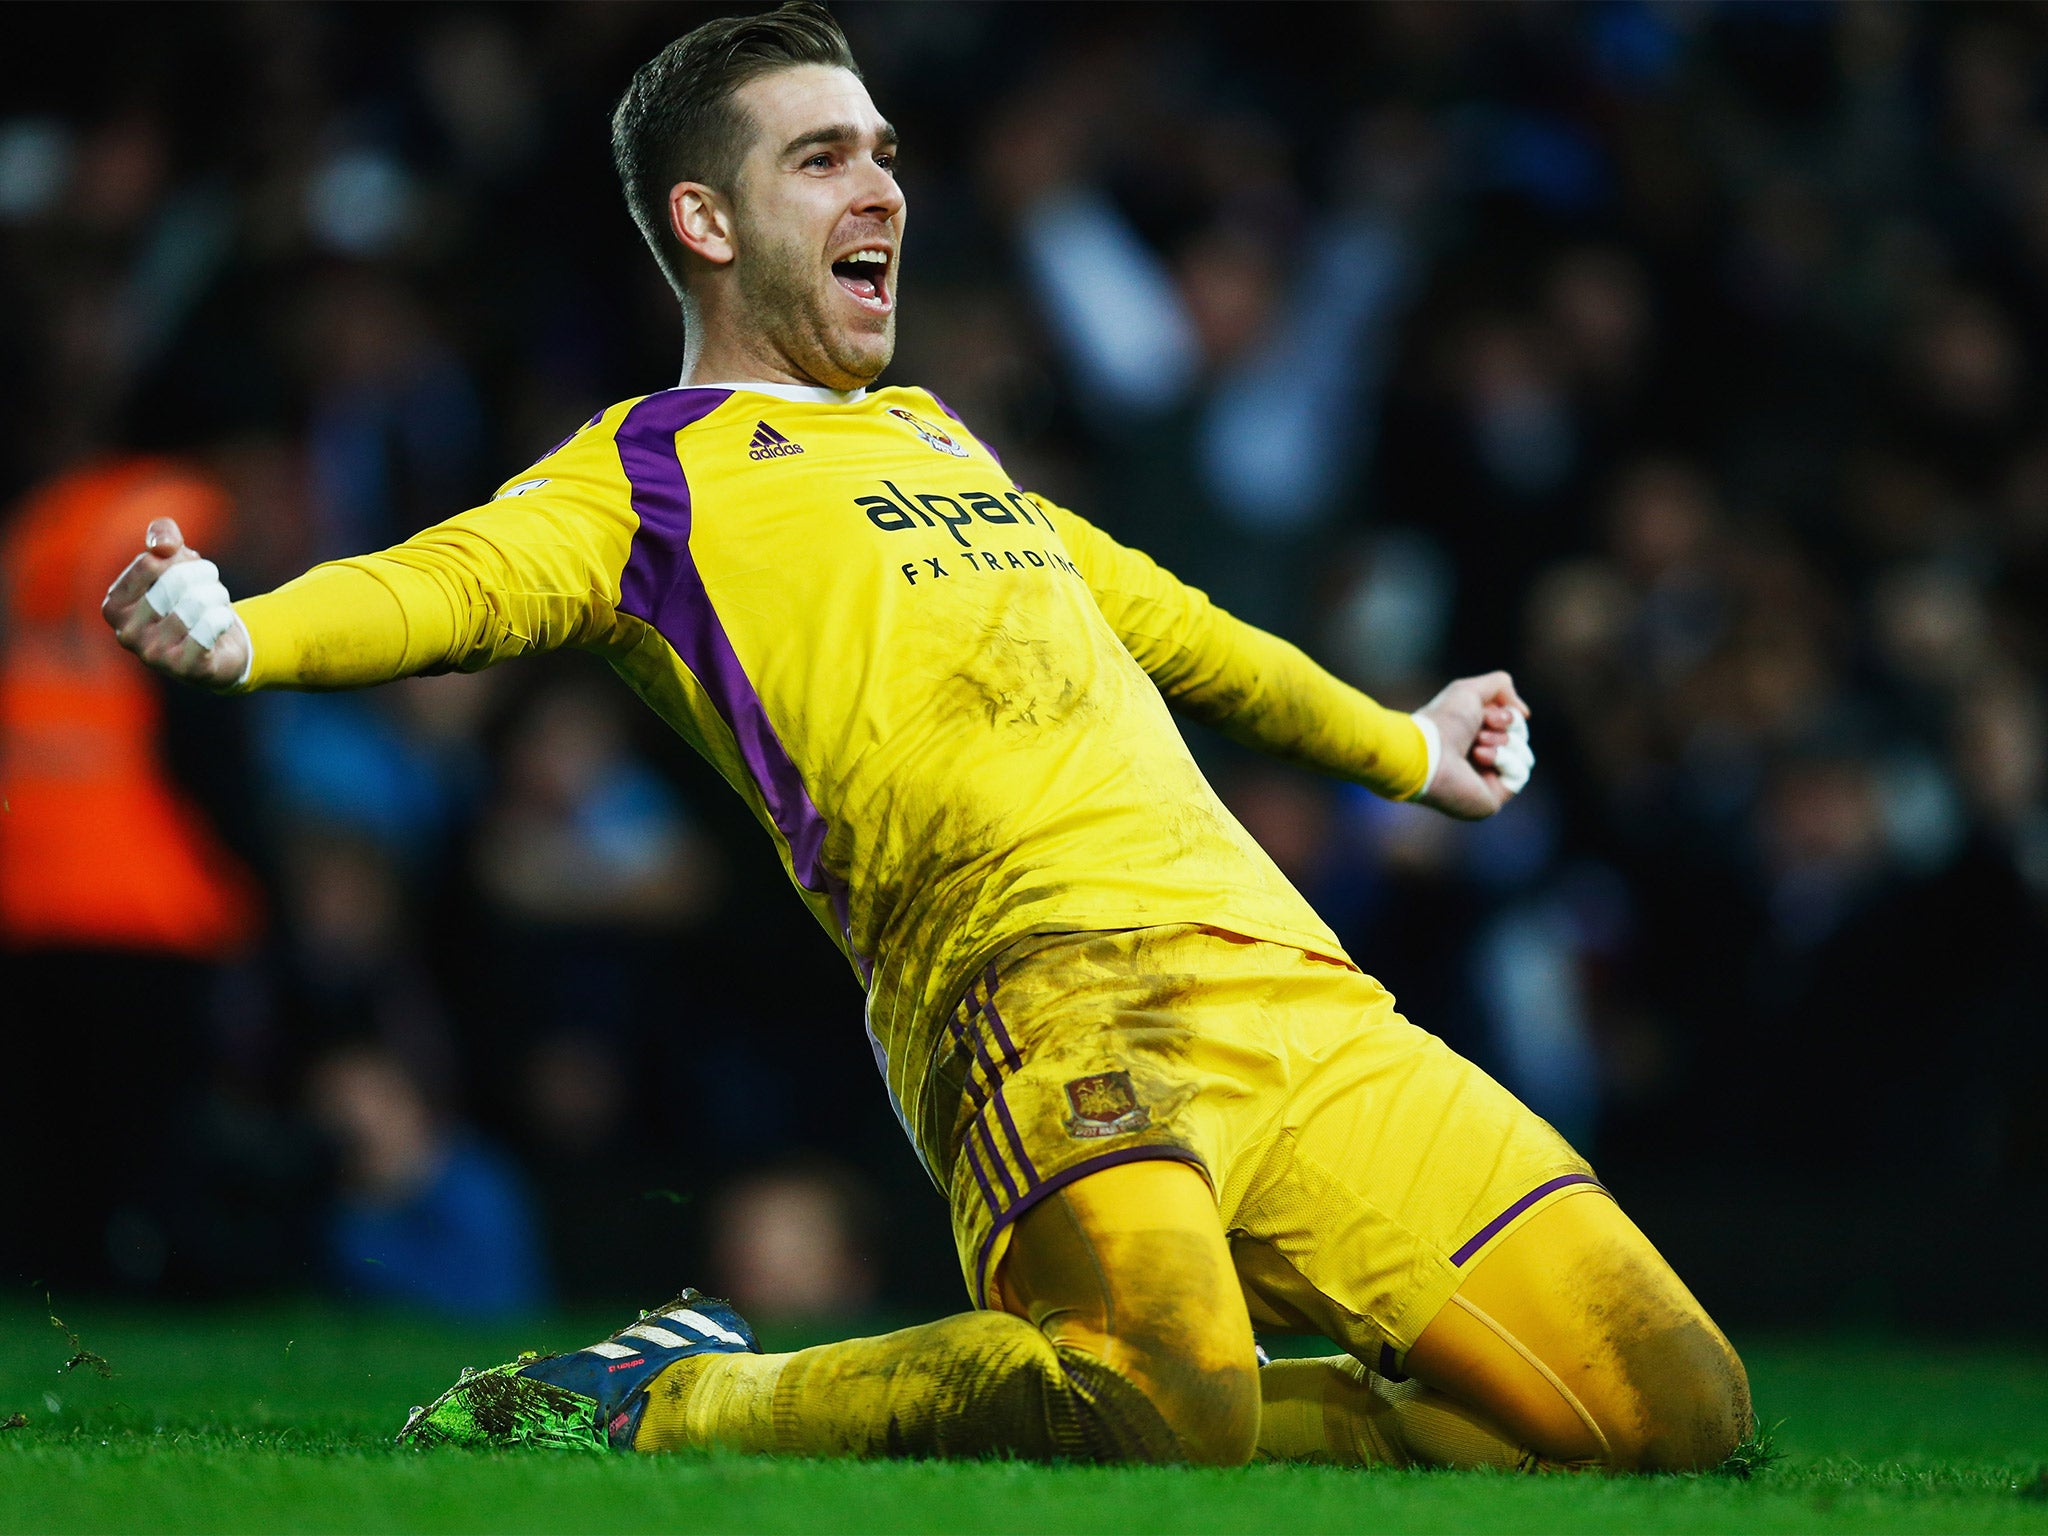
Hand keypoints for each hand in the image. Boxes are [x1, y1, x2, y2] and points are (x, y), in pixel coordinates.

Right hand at [102, 518, 249, 691]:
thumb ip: (162, 535)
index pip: (150, 563)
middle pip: (175, 582)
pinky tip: (222, 621)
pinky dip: (223, 617)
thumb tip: (164, 545)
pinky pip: (210, 628)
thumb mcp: (174, 559)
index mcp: (114, 606)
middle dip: (203, 574)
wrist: (218, 647)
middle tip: (210, 581)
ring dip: (217, 594)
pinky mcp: (184, 669)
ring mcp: (153, 654)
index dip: (180, 558)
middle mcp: (126, 633)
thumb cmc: (188, 598)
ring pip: (196, 604)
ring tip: (218, 600)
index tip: (189, 565)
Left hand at [1411, 671, 1531, 820]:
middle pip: (1520, 739)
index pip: (1511, 726)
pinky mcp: (1491, 800)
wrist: (1428, 751)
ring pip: (1524, 756)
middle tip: (1480, 731)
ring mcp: (1485, 782)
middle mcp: (1479, 761)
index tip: (1487, 714)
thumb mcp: (1471, 690)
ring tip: (1476, 746)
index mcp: (1473, 738)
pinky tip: (1481, 758)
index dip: (1507, 716)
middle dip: (1506, 729)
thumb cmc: (1443, 721)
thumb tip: (1524, 713)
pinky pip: (1519, 775)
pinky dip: (1506, 760)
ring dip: (1504, 743)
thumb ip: (1500, 686)